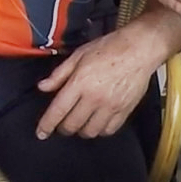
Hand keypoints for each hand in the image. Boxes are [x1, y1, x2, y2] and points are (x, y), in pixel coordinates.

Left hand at [35, 30, 158, 138]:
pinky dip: (99, 130)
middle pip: (72, 125)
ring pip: (90, 131)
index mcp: (80, 83)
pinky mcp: (125, 110)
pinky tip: (96, 123)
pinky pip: (109, 130)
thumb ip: (59, 74)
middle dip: (62, 128)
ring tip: (78, 123)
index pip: (58, 110)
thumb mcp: (78, 56)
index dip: (47, 125)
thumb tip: (43, 87)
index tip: (41, 133)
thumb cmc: (108, 48)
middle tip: (60, 124)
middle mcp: (94, 98)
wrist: (139, 49)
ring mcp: (111, 106)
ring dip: (80, 130)